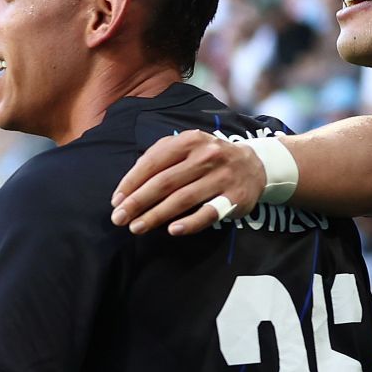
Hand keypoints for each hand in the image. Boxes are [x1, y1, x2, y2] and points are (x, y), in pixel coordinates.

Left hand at [110, 129, 264, 235]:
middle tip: (119, 219)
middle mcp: (206, 156)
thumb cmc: (208, 158)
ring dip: (156, 215)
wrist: (255, 165)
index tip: (116, 201)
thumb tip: (129, 187)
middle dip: (138, 202)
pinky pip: (209, 213)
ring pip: (183, 199)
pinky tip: (172, 231)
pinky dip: (190, 223)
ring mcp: (222, 177)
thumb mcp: (186, 147)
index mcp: (189, 140)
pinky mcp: (235, 198)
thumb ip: (158, 159)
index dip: (131, 183)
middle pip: (165, 182)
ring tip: (136, 227)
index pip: (153, 162)